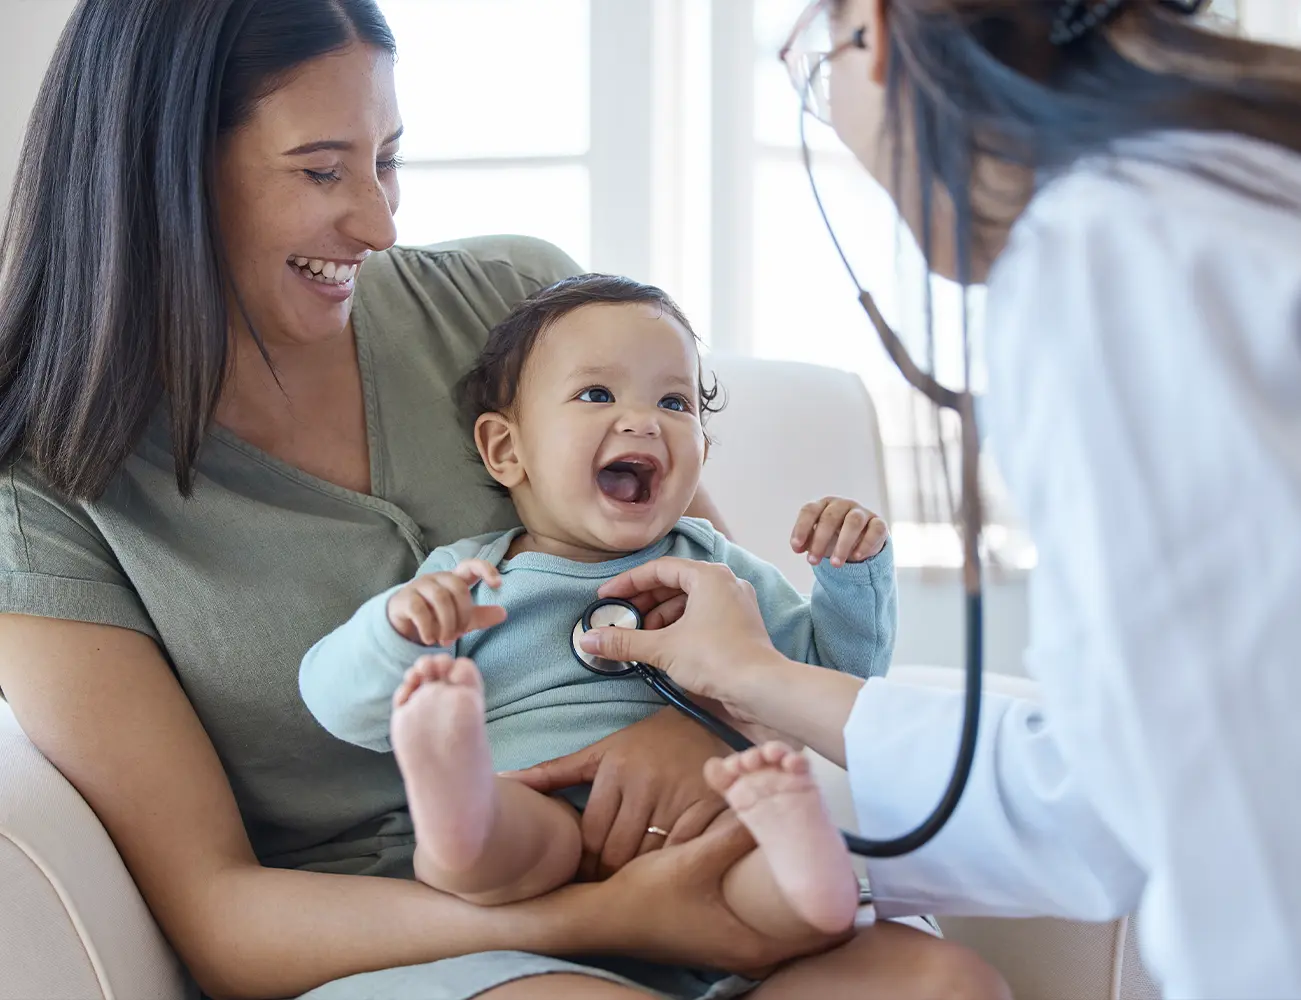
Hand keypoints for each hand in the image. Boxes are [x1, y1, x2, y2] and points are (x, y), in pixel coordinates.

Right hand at [386, 559, 506, 644]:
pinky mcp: (404, 598)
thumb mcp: (461, 619)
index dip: (485, 569)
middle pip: (458, 588)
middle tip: (459, 634)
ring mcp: (419, 586)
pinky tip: (430, 639)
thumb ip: (480, 616)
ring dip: (446, 623)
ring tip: (445, 640)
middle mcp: (437, 578)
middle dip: (462, 614)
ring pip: (440, 598)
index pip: (471, 565)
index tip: (497, 584)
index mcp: (454, 579)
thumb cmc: (436, 617)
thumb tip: (503, 613)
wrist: (404, 625)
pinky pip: (419, 609)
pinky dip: (428, 628)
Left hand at [503, 708, 729, 879]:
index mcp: (615, 768)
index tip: (584, 875)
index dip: (584, 864)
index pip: (590, 836)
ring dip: (639, 876)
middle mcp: (645, 781)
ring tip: (634, 883)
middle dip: (608, 875)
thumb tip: (503, 781)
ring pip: (649, 859)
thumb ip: (554, 772)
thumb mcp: (602, 752)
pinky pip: (682, 854)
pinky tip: (667, 871)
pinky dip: (672, 867)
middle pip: (617, 852)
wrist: (710, 720)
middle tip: (606, 888)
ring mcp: (679, 795)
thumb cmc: (648, 743)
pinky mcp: (708, 807)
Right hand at [579, 558, 785, 718]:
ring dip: (661, 616)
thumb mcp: (663, 648)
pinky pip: (703, 616)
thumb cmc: (716, 658)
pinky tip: (665, 645)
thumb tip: (588, 640)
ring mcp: (736, 604)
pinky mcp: (740, 625)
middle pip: (674, 583)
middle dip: (644, 602)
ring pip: (689, 601)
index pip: (659, 569)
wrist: (761, 688)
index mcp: (708, 576)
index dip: (628, 583)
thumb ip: (624, 641)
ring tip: (641, 637)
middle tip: (621, 619)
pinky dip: (680, 626)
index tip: (606, 597)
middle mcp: (725, 583)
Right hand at [588, 812, 843, 972]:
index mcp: (752, 942)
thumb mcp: (692, 860)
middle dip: (820, 893)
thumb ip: (732, 833)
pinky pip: (764, 918)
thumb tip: (766, 800)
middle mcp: (750, 953)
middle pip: (806, 929)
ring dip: (797, 893)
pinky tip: (773, 869)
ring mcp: (736, 947)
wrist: (601, 919)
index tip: (850, 873)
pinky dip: (775, 897)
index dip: (839, 905)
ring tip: (811, 857)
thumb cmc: (645, 898)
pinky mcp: (723, 935)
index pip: (820, 933)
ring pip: (785, 923)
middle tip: (833, 856)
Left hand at [791, 497, 887, 566]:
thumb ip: (806, 542)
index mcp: (824, 505)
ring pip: (853, 522)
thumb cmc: (834, 538)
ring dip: (843, 544)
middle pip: (830, 517)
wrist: (861, 542)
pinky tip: (856, 557)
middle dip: (820, 540)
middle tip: (813, 561)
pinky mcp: (878, 523)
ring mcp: (862, 512)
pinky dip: (866, 544)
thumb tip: (797, 547)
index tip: (796, 548)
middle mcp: (842, 505)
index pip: (810, 510)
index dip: (801, 528)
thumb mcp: (818, 539)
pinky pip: (875, 529)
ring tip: (835, 564)